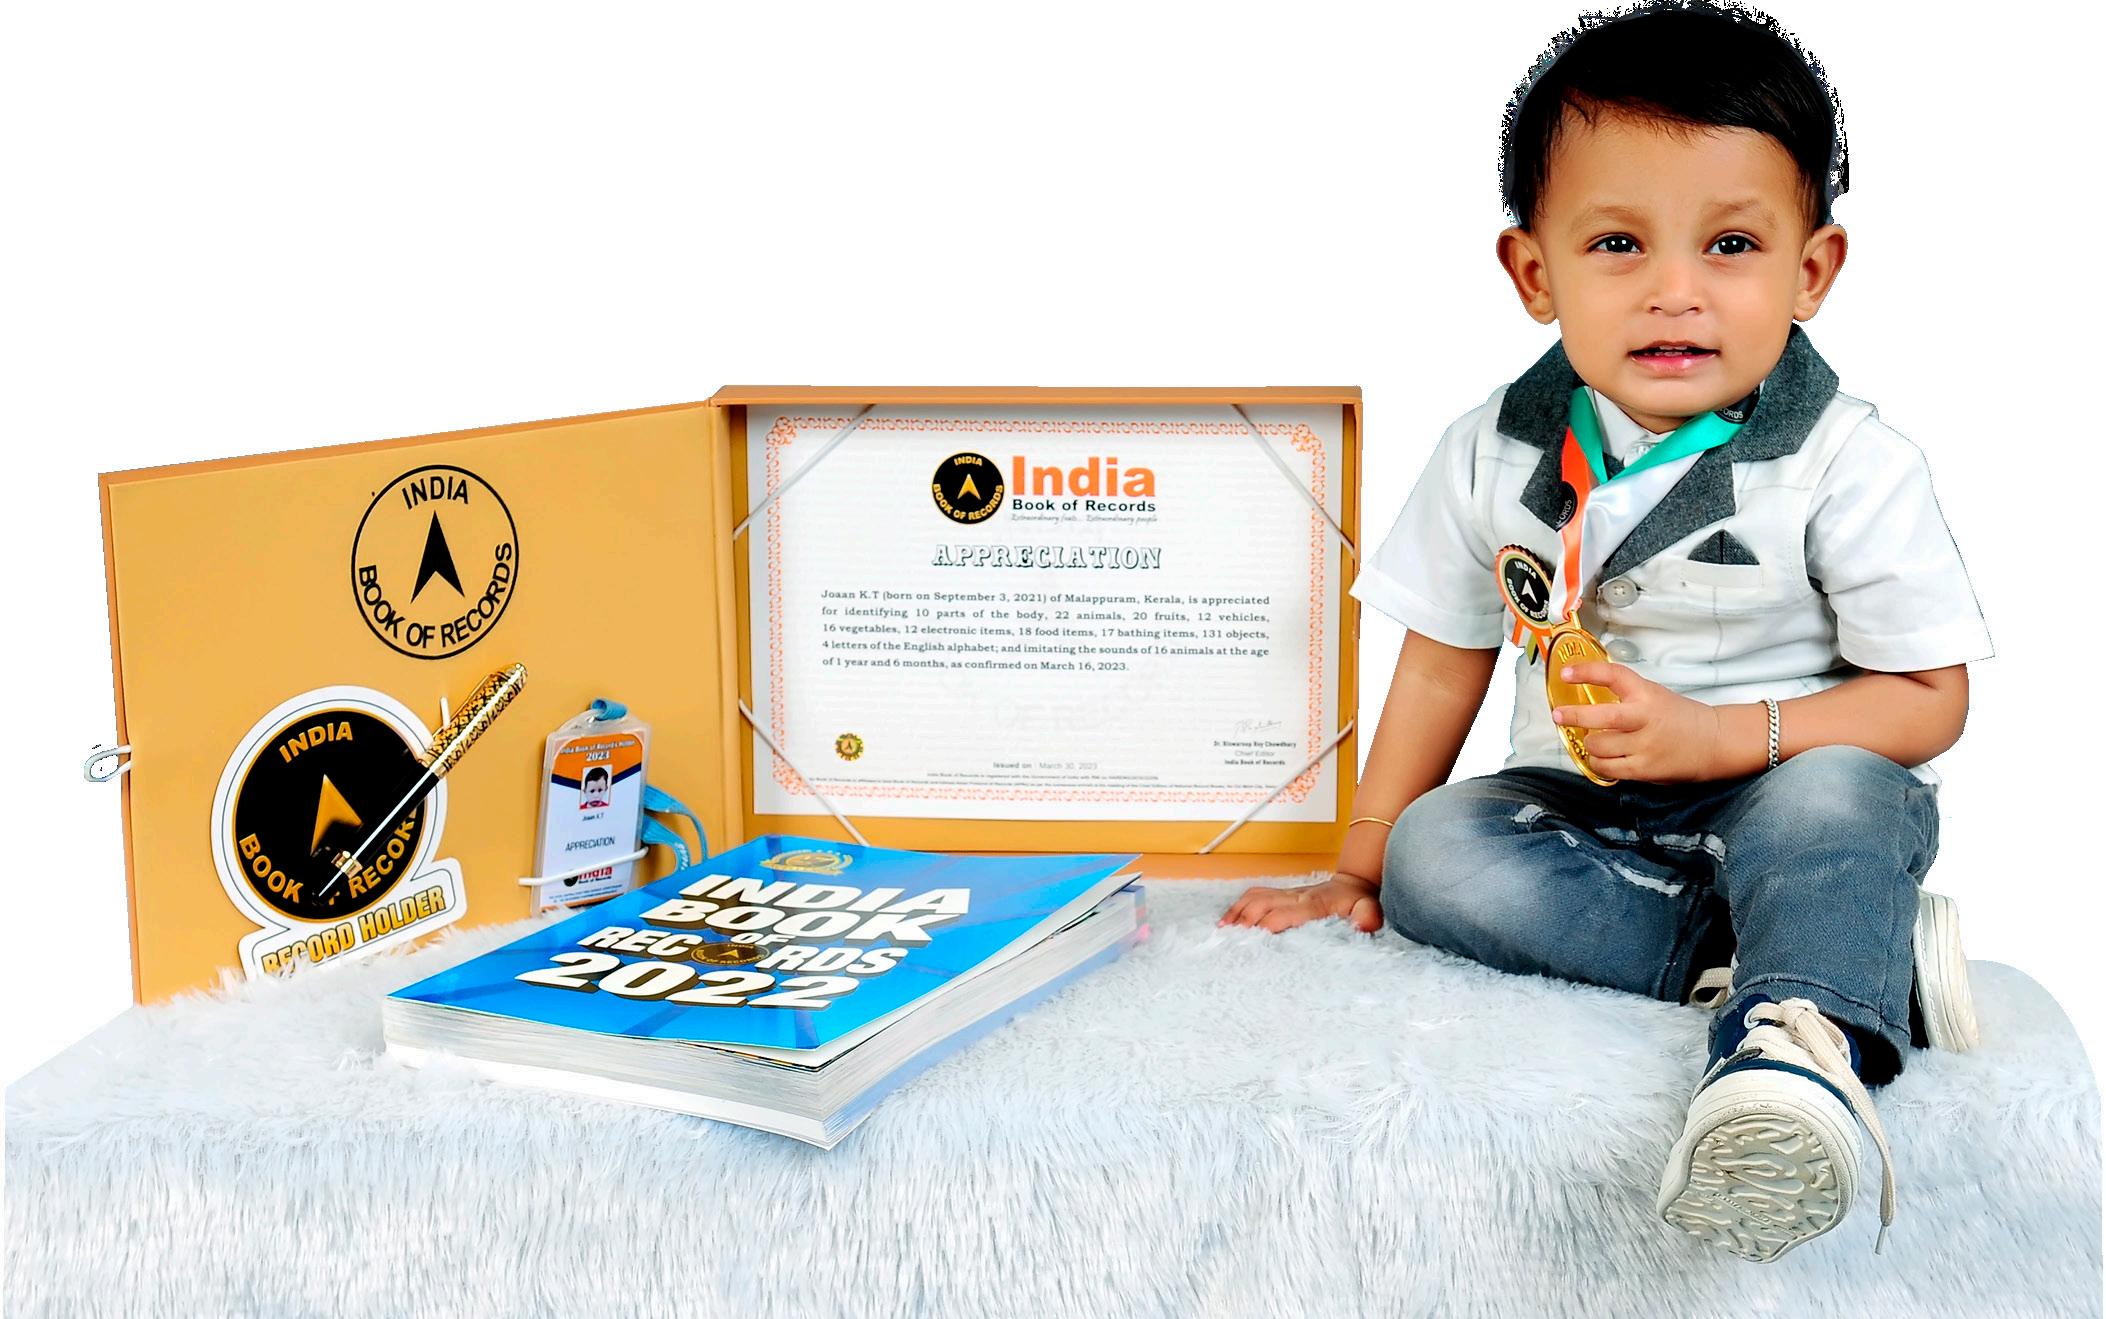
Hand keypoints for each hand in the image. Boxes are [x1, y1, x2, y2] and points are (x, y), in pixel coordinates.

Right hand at [1218, 874, 1382, 933]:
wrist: (1354, 884)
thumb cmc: (1358, 901)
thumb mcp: (1369, 909)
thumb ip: (1367, 918)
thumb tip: (1360, 928)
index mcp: (1314, 904)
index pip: (1285, 913)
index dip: (1267, 925)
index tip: (1253, 940)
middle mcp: (1296, 896)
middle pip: (1262, 904)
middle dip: (1244, 920)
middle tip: (1229, 940)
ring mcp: (1287, 893)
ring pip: (1255, 897)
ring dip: (1238, 912)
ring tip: (1222, 931)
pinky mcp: (1281, 894)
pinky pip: (1255, 894)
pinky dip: (1239, 905)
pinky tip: (1228, 920)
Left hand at [1553, 661, 1722, 782]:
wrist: (1713, 742)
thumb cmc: (1678, 718)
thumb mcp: (1653, 695)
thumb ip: (1625, 697)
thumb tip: (1585, 700)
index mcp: (1647, 694)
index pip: (1613, 675)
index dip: (1586, 672)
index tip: (1566, 673)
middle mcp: (1645, 718)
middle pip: (1600, 716)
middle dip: (1574, 715)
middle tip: (1559, 715)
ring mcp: (1645, 745)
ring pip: (1598, 745)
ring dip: (1590, 743)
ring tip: (1594, 741)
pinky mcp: (1644, 769)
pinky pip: (1607, 768)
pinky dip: (1598, 763)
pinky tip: (1602, 758)